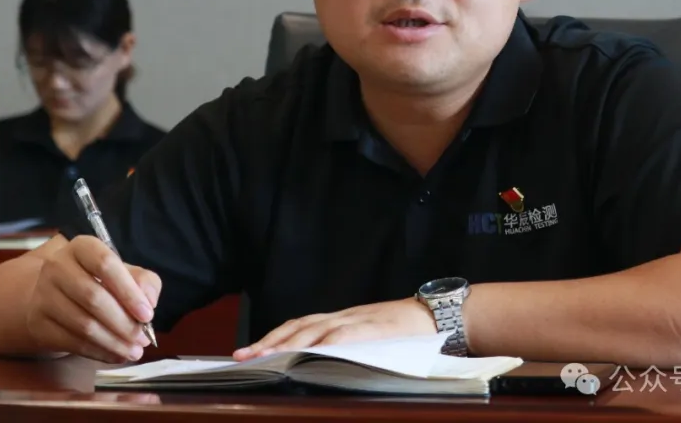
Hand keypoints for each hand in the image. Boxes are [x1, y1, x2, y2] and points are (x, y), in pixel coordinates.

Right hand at [25, 235, 160, 363]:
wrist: (52, 295)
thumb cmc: (97, 281)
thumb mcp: (123, 272)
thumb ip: (143, 281)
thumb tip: (149, 301)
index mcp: (82, 247)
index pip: (105, 263)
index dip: (129, 291)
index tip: (147, 314)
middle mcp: (57, 267)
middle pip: (94, 297)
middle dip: (124, 323)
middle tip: (143, 338)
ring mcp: (43, 295)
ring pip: (83, 324)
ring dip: (114, 342)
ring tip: (134, 351)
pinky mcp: (38, 322)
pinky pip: (72, 342)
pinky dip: (99, 352)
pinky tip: (116, 355)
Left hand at [233, 298, 435, 360]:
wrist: (435, 315)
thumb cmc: (403, 332)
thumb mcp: (367, 337)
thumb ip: (343, 346)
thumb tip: (315, 365)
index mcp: (339, 320)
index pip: (298, 325)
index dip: (271, 337)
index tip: (247, 352)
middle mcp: (343, 317)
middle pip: (298, 326)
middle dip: (269, 342)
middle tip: (244, 357)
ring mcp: (357, 321)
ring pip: (315, 329)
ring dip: (288, 343)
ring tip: (266, 358)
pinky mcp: (374, 328)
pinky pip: (346, 336)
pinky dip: (327, 344)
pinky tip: (311, 353)